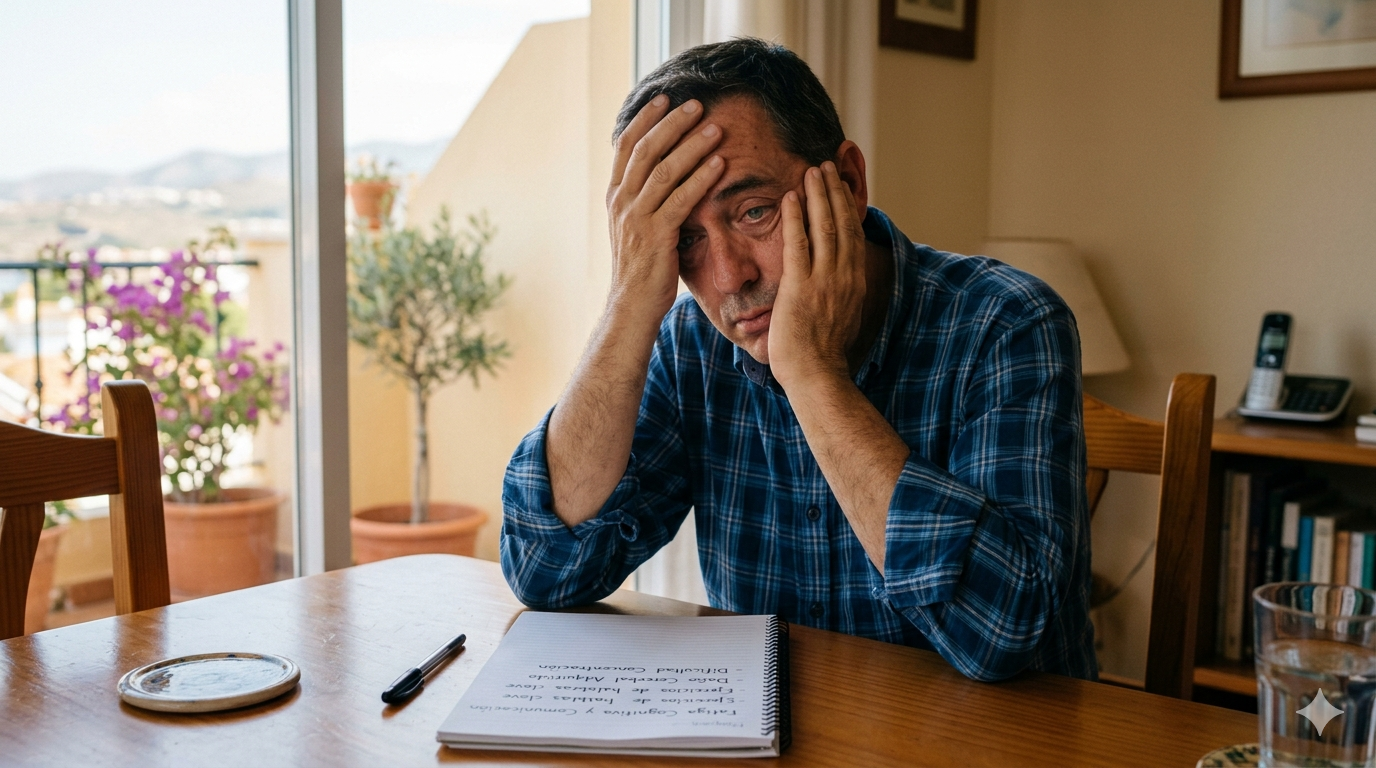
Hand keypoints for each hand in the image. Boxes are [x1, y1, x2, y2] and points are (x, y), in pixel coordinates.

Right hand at [606, 96, 725, 324]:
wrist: (630, 307)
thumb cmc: (640, 269)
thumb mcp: (635, 227)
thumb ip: (643, 199)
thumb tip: (659, 173)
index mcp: (614, 197)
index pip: (625, 146)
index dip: (645, 120)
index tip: (664, 98)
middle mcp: (621, 203)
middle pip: (644, 150)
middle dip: (671, 124)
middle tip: (697, 104)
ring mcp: (636, 218)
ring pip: (663, 170)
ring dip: (691, 145)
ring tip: (715, 127)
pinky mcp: (657, 236)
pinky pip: (680, 199)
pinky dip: (701, 178)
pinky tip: (719, 164)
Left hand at [768, 162, 868, 390]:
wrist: (817, 377)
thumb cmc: (822, 356)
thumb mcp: (841, 318)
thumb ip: (839, 294)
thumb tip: (838, 286)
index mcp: (855, 282)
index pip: (853, 234)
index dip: (847, 206)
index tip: (840, 185)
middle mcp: (845, 276)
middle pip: (843, 222)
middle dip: (835, 191)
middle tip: (827, 165)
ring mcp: (824, 280)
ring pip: (825, 226)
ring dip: (818, 195)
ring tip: (811, 171)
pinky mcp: (800, 287)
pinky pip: (798, 243)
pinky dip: (795, 217)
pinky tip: (790, 197)